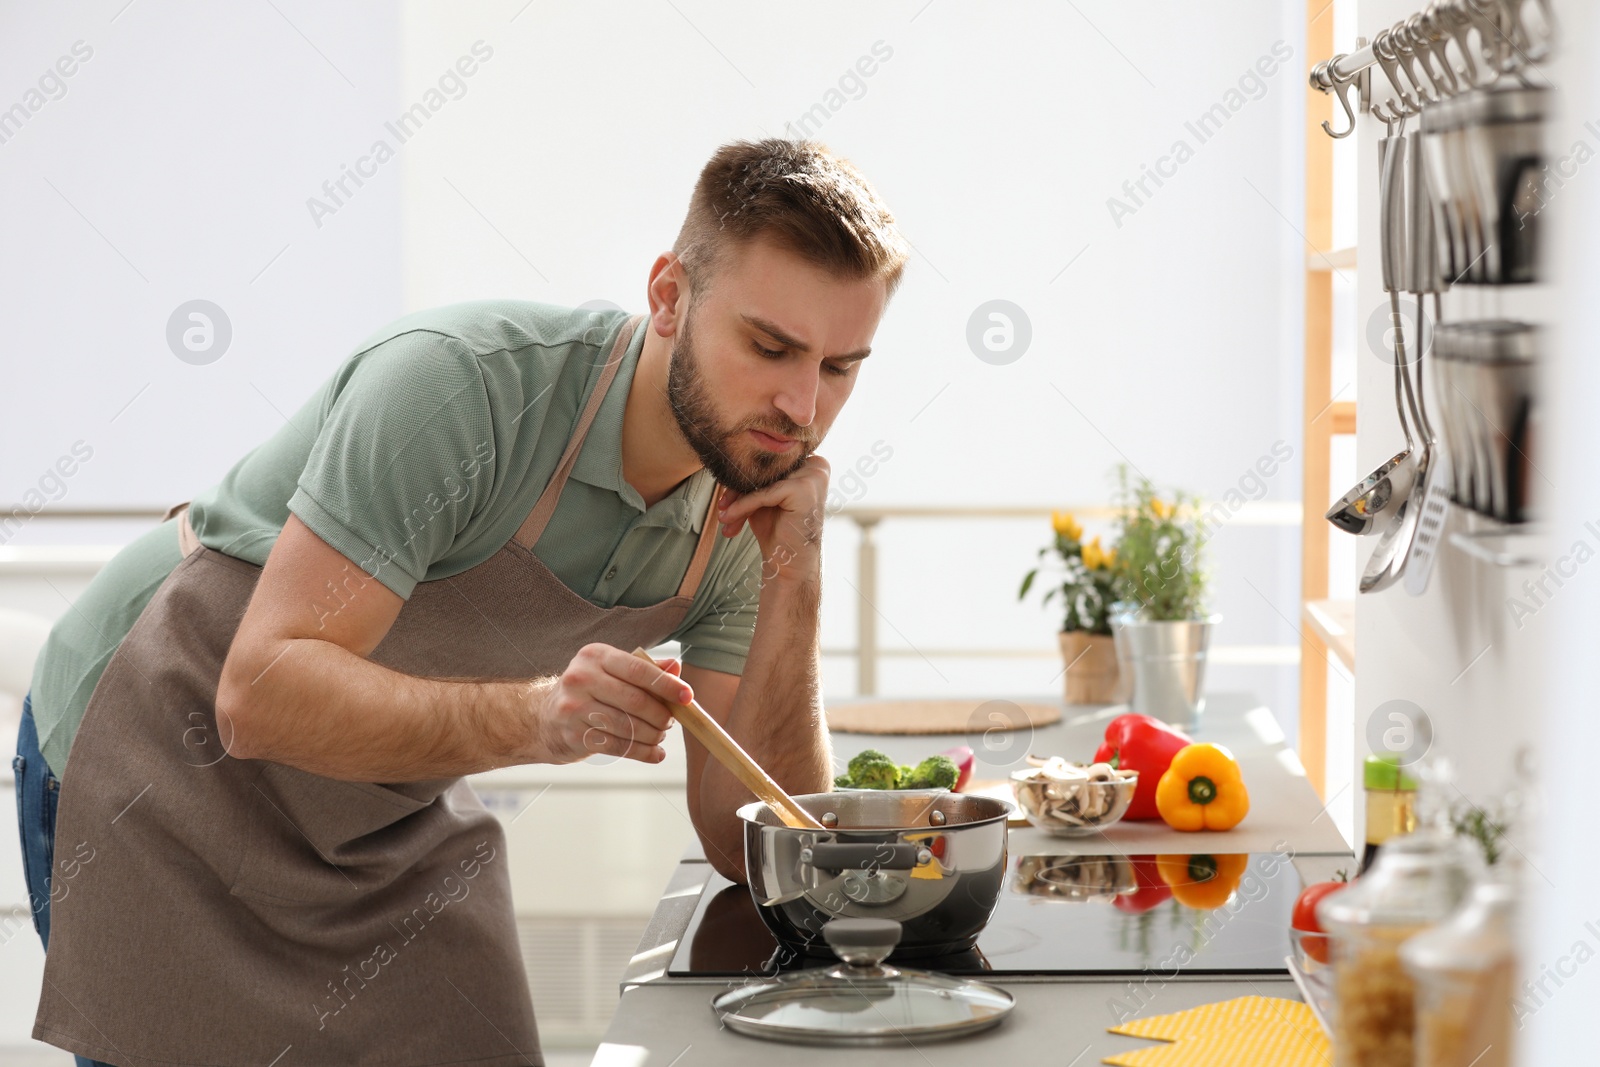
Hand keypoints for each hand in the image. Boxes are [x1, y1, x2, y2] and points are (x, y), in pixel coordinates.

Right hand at [533, 644, 693, 764]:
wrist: (544, 718)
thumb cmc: (588, 690)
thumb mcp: (611, 671)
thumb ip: (644, 668)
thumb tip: (676, 669)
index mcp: (595, 656)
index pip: (638, 669)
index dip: (666, 685)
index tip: (687, 697)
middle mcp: (581, 678)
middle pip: (635, 700)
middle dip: (661, 715)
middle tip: (671, 722)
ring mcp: (574, 708)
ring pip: (627, 726)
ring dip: (652, 735)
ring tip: (660, 736)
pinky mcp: (574, 735)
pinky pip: (617, 746)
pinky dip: (642, 752)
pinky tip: (655, 753)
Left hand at [716, 455, 828, 582]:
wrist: (790, 563)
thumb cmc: (777, 529)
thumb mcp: (764, 496)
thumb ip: (754, 476)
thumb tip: (727, 460)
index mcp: (811, 462)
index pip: (770, 463)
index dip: (744, 478)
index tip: (724, 497)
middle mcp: (817, 465)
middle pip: (766, 470)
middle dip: (738, 490)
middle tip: (722, 508)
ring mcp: (813, 476)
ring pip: (762, 481)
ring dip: (737, 500)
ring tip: (724, 518)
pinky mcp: (803, 489)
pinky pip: (762, 493)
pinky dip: (743, 506)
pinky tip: (730, 519)